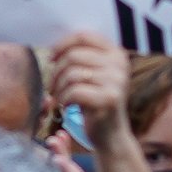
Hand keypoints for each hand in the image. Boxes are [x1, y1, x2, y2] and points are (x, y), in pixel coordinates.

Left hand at [46, 31, 128, 145]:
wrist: (110, 135)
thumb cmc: (94, 102)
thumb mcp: (93, 75)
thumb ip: (82, 57)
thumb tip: (55, 46)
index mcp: (116, 53)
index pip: (84, 36)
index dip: (62, 45)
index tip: (52, 58)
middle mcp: (119, 64)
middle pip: (73, 56)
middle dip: (56, 72)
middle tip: (53, 87)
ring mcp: (116, 81)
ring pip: (71, 74)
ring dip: (59, 88)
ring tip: (60, 98)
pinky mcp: (109, 99)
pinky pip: (74, 91)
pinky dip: (63, 99)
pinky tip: (66, 106)